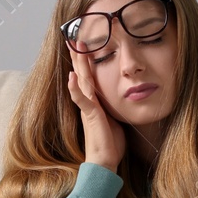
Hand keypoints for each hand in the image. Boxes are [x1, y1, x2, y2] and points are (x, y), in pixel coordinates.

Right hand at [67, 48, 124, 172]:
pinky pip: (81, 100)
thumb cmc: (110, 142)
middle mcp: (88, 102)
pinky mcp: (90, 116)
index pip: (89, 76)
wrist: (104, 161)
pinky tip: (72, 77)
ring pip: (81, 81)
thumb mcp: (115, 118)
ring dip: (77, 64)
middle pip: (83, 73)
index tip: (86, 43)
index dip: (87, 60)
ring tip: (74, 47)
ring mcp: (87, 108)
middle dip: (80, 55)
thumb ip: (114, 105)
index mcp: (95, 101)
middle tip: (75, 36)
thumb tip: (125, 95)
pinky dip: (76, 88)